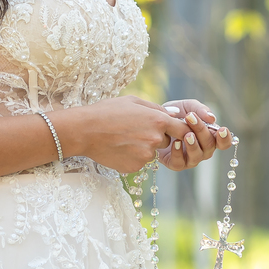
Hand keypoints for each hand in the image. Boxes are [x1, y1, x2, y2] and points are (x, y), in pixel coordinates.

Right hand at [50, 95, 192, 174]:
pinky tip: (118, 147)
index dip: (180, 129)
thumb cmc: (108, 111)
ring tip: (123, 137)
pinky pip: (139, 161)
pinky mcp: (135, 167)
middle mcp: (155, 140)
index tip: (175, 129)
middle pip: (166, 141)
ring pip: (151, 152)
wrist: (85, 131)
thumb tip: (175, 115)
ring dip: (143, 147)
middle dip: (157, 136)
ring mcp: (145, 155)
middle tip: (136, 129)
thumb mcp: (133, 101)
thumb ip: (157, 108)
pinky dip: (132, 156)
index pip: (183, 129)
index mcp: (158, 121)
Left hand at [158, 98, 232, 171]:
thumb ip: (200, 110)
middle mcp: (203, 150)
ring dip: (192, 145)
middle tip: (191, 117)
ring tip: (186, 134)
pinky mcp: (176, 164)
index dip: (225, 138)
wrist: (155, 120)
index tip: (222, 130)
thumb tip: (212, 118)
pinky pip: (180, 162)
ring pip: (197, 156)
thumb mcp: (188, 107)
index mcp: (210, 137)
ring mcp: (190, 158)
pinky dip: (178, 152)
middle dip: (201, 131)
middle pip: (210, 146)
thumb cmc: (176, 114)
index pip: (224, 143)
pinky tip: (174, 142)